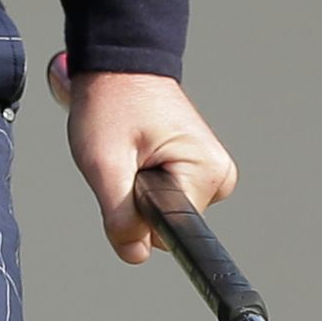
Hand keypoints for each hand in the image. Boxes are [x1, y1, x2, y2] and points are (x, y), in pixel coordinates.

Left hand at [47, 49, 237, 264]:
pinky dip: (148, 183)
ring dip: (140, 192)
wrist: (120, 66)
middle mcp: (218, 176)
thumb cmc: (112, 103)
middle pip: (167, 227)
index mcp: (205, 172)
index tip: (128, 188)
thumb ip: (120, 216)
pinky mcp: (201, 170)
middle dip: (136, 202)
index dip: (137, 219)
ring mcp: (212, 173)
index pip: (168, 235)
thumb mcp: (104, 161)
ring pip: (166, 215)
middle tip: (124, 161)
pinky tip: (141, 153)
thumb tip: (136, 254)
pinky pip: (170, 198)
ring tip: (132, 152)